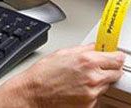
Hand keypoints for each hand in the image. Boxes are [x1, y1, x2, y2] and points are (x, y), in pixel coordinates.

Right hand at [0, 44, 125, 107]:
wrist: (34, 92)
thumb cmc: (43, 73)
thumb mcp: (62, 52)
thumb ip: (83, 49)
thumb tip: (94, 47)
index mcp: (87, 60)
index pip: (115, 58)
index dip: (115, 56)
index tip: (115, 55)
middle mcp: (93, 77)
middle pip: (116, 72)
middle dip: (109, 68)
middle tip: (99, 66)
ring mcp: (92, 93)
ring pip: (106, 84)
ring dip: (99, 80)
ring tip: (82, 77)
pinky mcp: (89, 104)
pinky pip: (97, 96)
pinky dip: (91, 91)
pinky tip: (78, 87)